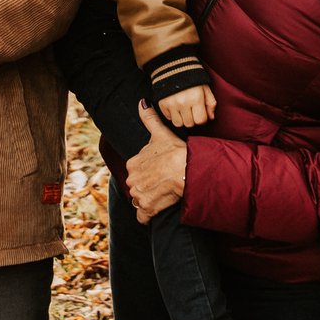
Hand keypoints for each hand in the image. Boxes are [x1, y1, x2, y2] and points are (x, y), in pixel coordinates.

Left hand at [125, 103, 188, 220]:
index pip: (136, 170)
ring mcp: (139, 195)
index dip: (149, 171)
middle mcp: (132, 180)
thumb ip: (149, 119)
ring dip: (149, 200)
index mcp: (132, 163)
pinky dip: (147, 216)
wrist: (187, 169)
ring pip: (140, 200)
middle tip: (163, 183)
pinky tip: (156, 210)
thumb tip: (142, 102)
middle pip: (137, 186)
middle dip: (147, 186)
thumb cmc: (175, 151)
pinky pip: (142, 217)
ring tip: (163, 194)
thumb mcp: (160, 133)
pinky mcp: (147, 209)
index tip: (160, 171)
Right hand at [156, 84, 215, 129]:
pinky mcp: (162, 104)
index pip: (200, 121)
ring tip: (183, 109)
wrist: (173, 66)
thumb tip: (211, 118)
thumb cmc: (193, 78)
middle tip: (191, 110)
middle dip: (192, 119)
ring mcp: (171, 104)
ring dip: (182, 119)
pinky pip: (168, 118)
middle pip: (189, 124)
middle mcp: (183, 103)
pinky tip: (175, 106)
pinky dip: (172, 115)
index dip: (201, 118)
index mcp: (196, 98)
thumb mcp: (205, 88)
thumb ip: (210, 103)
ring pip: (178, 124)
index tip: (199, 112)